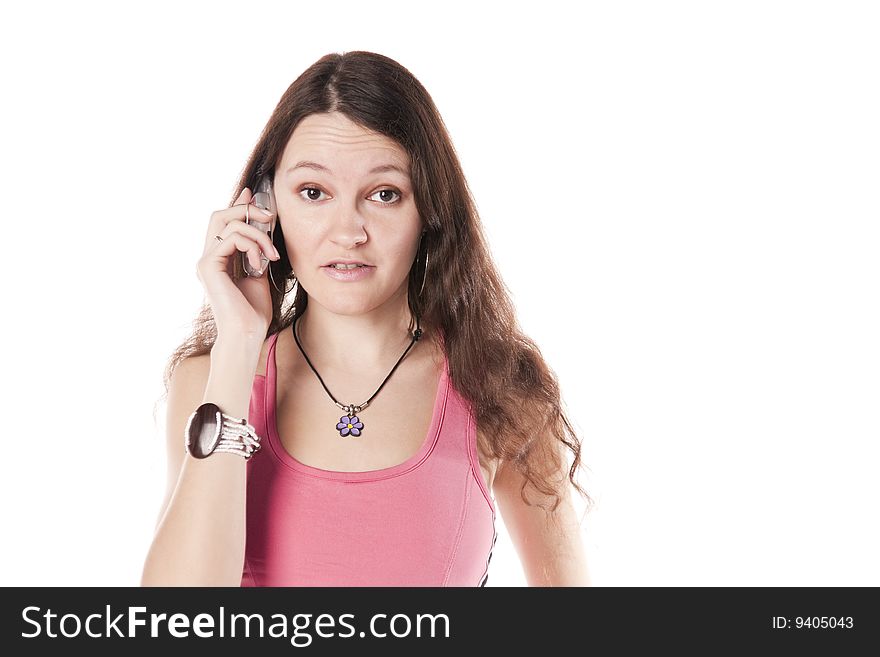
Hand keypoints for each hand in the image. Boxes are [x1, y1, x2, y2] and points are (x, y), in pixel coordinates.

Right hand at [195, 187, 280, 339]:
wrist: (247, 333)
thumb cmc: (254, 311)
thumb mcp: (260, 273)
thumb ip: (257, 250)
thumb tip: (264, 227)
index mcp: (218, 259)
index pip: (223, 222)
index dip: (238, 204)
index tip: (255, 194)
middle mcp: (208, 258)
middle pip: (219, 215)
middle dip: (246, 209)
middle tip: (270, 216)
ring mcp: (205, 261)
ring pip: (227, 222)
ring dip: (257, 233)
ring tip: (271, 254)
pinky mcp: (208, 265)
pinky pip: (231, 238)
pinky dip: (252, 245)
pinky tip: (261, 263)